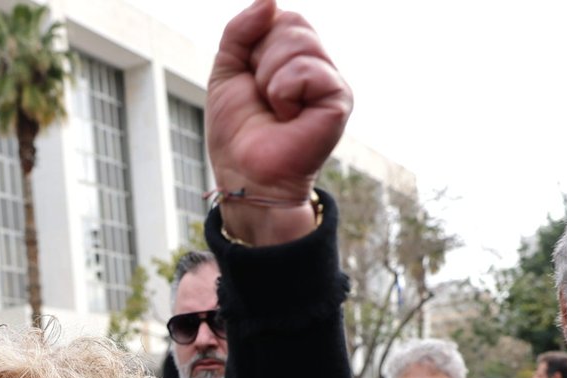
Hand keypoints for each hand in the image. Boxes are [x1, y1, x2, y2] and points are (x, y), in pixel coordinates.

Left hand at [206, 0, 350, 244]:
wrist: (245, 173)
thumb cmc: (238, 131)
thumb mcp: (227, 70)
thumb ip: (240, 31)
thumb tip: (270, 0)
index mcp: (295, 57)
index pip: (282, 17)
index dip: (255, 43)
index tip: (250, 78)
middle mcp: (318, 66)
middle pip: (293, 23)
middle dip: (262, 59)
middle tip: (263, 96)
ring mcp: (331, 82)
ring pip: (298, 44)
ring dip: (270, 78)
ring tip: (275, 109)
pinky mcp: (339, 99)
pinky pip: (306, 70)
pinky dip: (283, 92)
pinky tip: (287, 117)